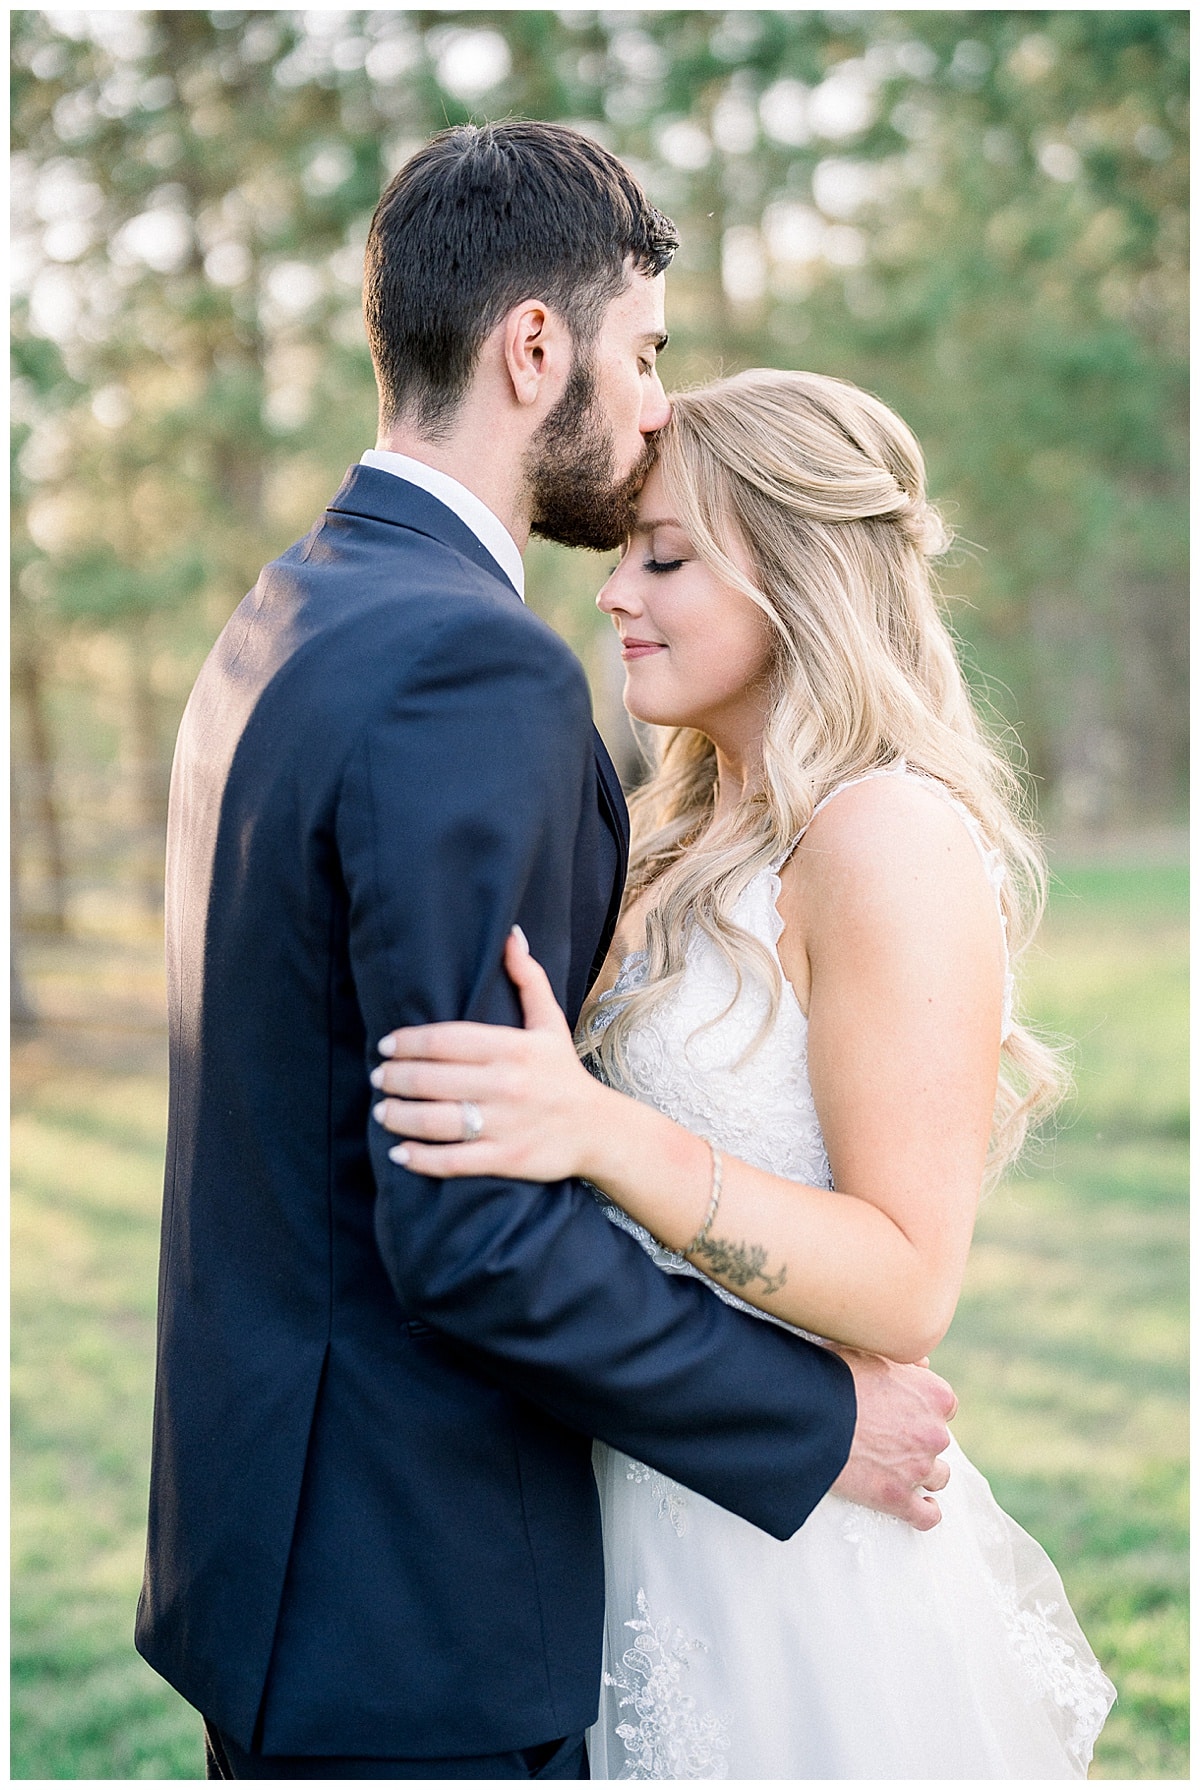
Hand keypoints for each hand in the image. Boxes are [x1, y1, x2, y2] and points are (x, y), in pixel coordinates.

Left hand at [371, 928, 606, 1181]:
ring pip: (435, 1120)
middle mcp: (507, 1084)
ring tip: (382, 1111)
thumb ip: (527, 978)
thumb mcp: (550, 1023)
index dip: (408, 1042)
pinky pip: (452, 1160)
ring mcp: (505, 1124)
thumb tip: (511, 935)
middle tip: (378, 1077)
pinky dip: (420, 1158)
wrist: (600, 1130)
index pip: (444, 1040)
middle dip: (394, 1078)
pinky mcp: (506, 1159)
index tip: (387, 1046)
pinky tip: (400, 1152)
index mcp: (513, 1047)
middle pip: (431, 1079)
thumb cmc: (564, 1073)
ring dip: (398, 1116)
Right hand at [829, 1349, 957, 1530]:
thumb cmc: (836, 1378)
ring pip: (937, 1477)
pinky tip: (920, 1507)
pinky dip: (926, 1513)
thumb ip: (904, 1361)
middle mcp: (933, 1432)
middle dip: (919, 1440)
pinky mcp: (897, 1497)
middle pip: (938, 1441)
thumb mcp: (871, 1353)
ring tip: (899, 1469)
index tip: (906, 1412)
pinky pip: (926, 1516)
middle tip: (889, 1437)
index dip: (925, 1410)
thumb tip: (923, 1366)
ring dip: (922, 1473)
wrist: (812, 1414)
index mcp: (933, 1395)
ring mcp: (917, 1468)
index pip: (946, 1406)